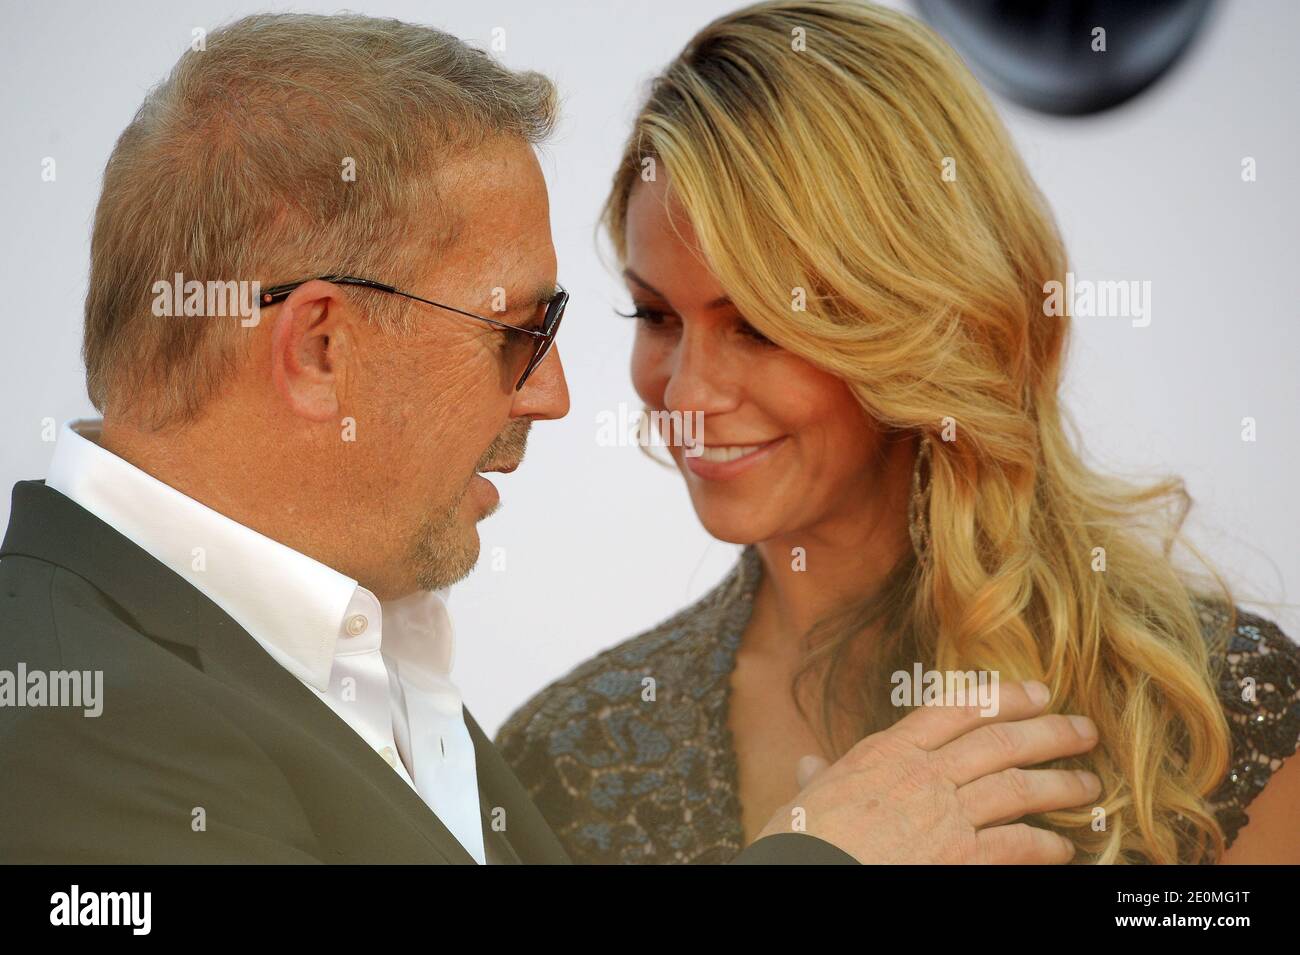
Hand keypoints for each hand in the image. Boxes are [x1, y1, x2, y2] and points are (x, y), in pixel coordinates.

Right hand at [757, 680, 1099, 862]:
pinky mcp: (960, 858)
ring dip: (1061, 785)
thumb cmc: (802, 840)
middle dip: (1049, 731)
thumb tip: (808, 764)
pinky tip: (1064, 848)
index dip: (1003, 696)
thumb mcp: (805, 798)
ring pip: (1018, 787)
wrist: (808, 870)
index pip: (956, 709)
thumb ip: (817, 776)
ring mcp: (944, 815)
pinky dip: (1046, 845)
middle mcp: (923, 775)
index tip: (1036, 691)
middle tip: (1083, 729)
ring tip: (1090, 785)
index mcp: (887, 751)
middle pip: (1000, 741)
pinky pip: (1017, 845)